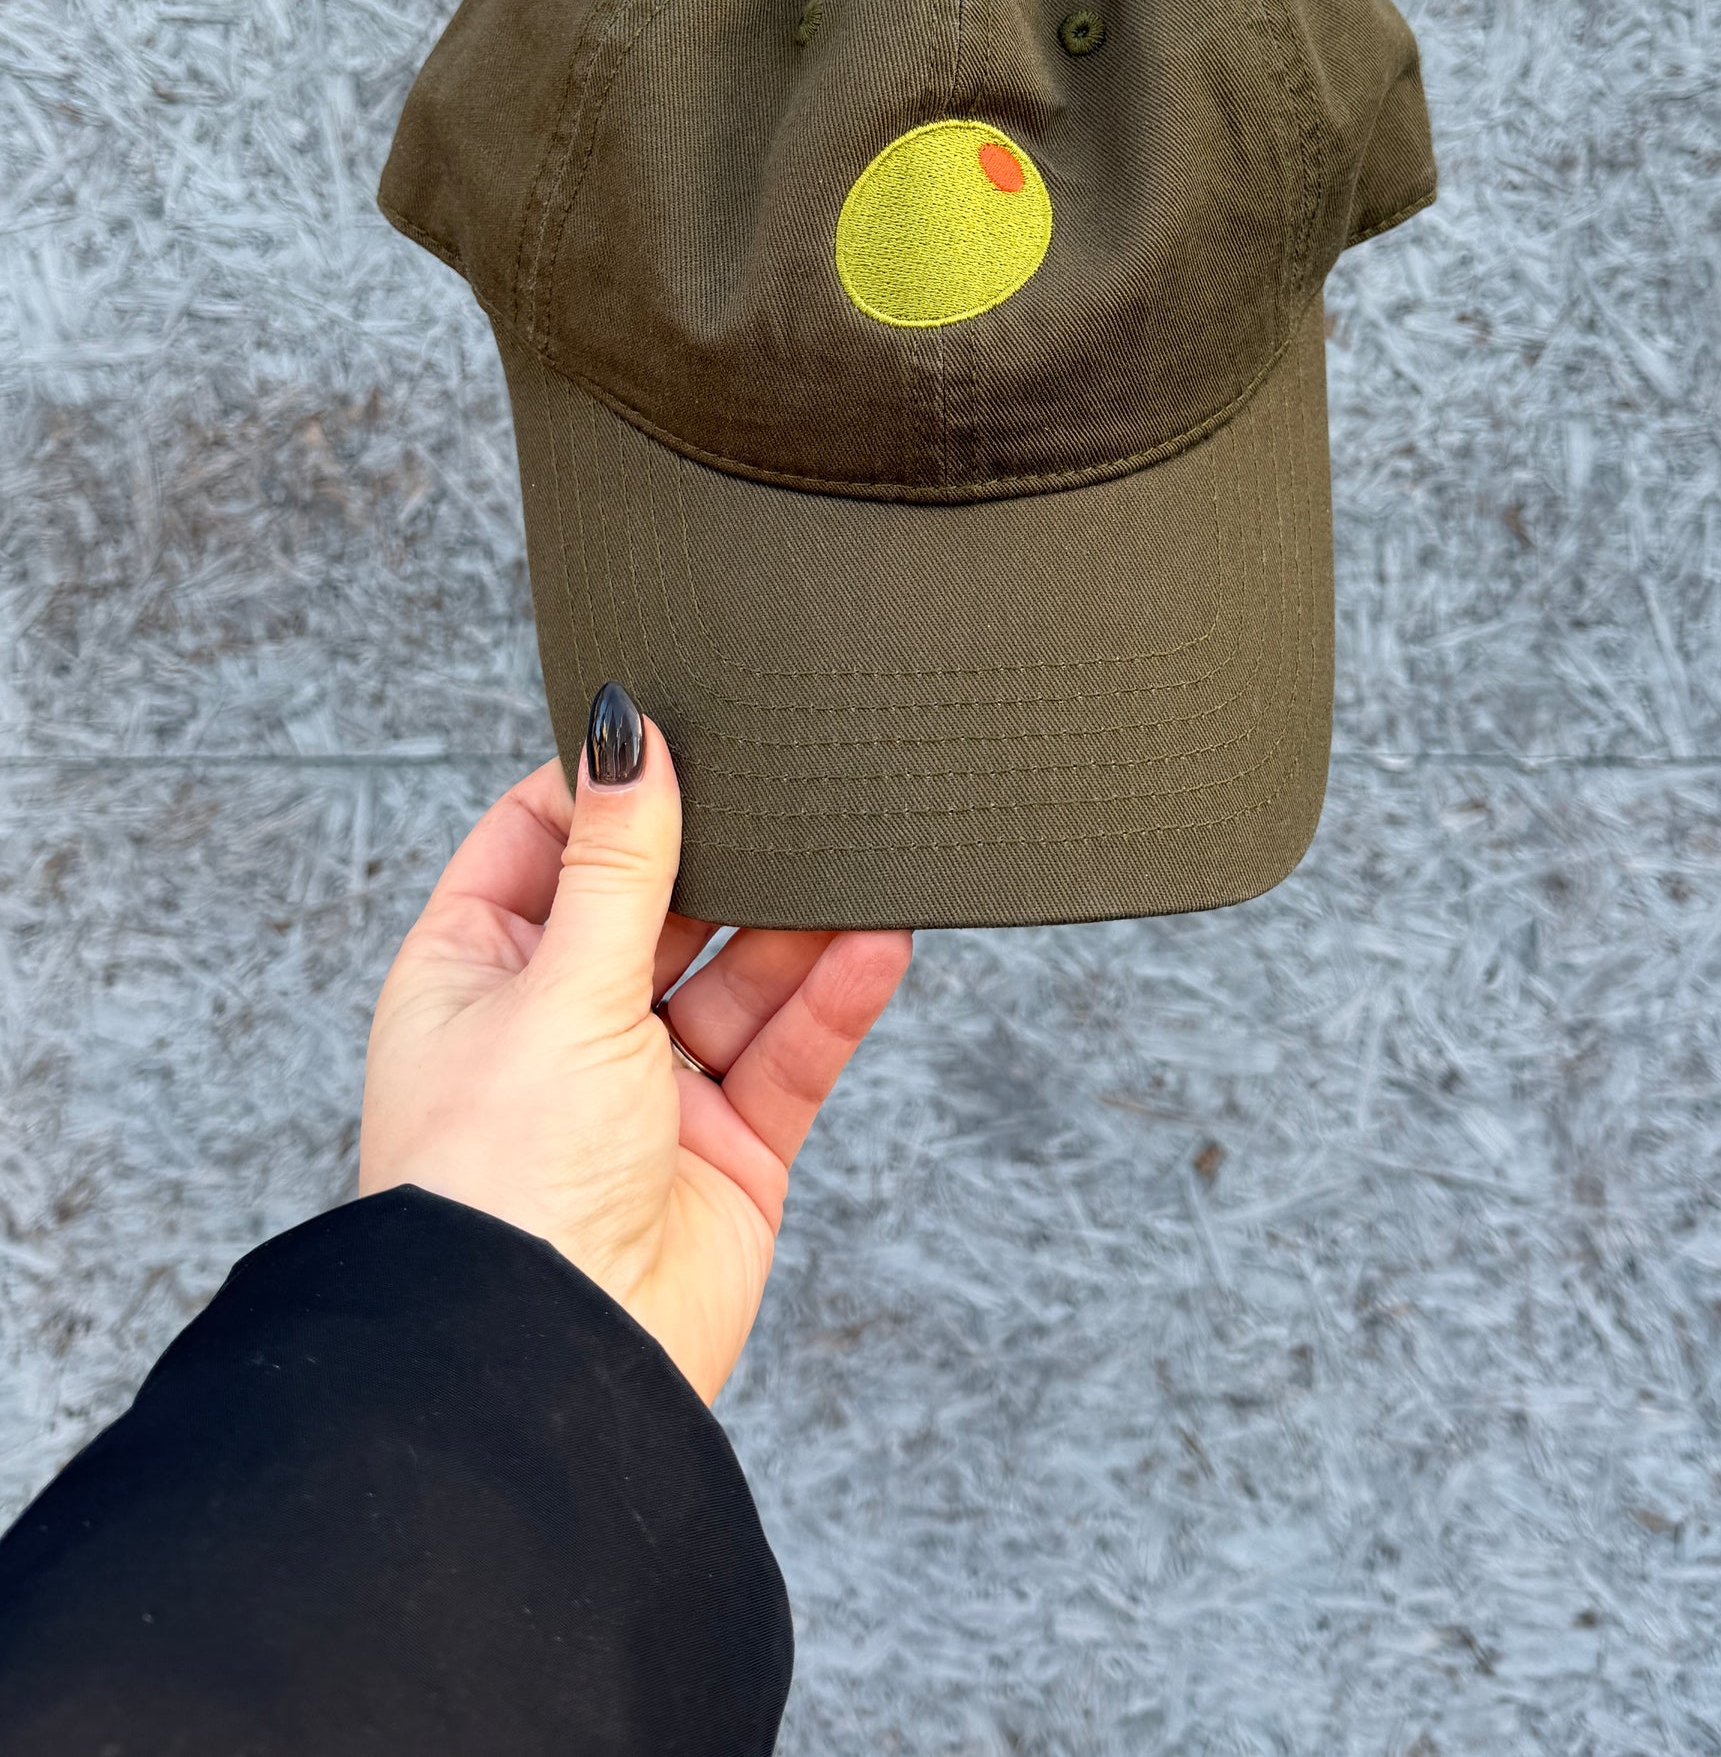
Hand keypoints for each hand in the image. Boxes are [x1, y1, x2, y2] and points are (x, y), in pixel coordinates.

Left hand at [358, 683, 912, 1403]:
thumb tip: (627, 733)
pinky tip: (879, 940)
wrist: (550, 1366)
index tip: (674, 723)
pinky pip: (789, 1053)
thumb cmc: (500, 1180)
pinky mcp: (727, 1152)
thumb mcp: (559, 985)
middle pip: (655, 905)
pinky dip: (834, 999)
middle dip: (722, 852)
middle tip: (791, 778)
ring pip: (735, 976)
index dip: (603, 788)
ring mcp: (646, 1093)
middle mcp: (556, 1028)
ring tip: (859, 857)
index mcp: (472, 975)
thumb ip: (618, 862)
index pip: (539, 843)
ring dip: (794, 923)